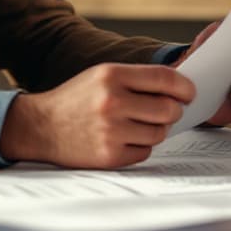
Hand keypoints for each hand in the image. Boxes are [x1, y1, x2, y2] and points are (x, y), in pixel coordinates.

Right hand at [0, 62, 195, 168]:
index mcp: (112, 75)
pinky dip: (140, 147)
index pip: (164, 78)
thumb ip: (137, 79)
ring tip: (136, 125)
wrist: (41, 126)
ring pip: (159, 133)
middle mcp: (112, 102)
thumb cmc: (77, 98)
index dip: (184, 86)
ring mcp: (111, 131)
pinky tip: (123, 139)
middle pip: (168, 109)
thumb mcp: (102, 75)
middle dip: (172, 111)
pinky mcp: (110, 155)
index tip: (189, 92)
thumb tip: (178, 88)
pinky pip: (144, 152)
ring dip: (155, 130)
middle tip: (164, 111)